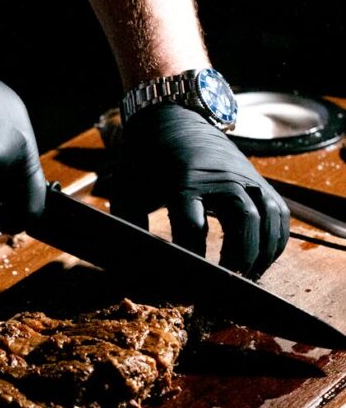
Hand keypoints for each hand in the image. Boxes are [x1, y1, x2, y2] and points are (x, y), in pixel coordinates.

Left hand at [110, 104, 289, 277]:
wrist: (174, 121)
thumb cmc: (148, 163)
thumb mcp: (128, 190)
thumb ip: (130, 229)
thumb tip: (130, 270)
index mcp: (184, 181)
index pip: (193, 226)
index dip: (192, 259)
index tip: (186, 287)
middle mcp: (221, 178)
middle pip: (244, 220)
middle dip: (238, 258)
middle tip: (226, 285)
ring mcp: (246, 178)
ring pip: (268, 218)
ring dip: (261, 254)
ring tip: (246, 280)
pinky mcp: (260, 182)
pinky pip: (280, 215)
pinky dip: (276, 242)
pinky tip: (260, 262)